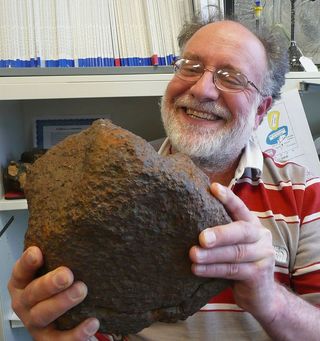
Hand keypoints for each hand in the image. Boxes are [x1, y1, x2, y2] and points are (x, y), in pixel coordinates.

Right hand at [8, 246, 99, 340]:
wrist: (63, 319)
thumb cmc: (58, 286)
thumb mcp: (54, 269)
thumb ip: (60, 254)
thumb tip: (84, 228)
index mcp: (23, 283)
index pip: (21, 271)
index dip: (27, 262)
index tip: (37, 252)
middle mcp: (26, 303)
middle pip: (32, 293)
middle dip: (49, 283)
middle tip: (67, 274)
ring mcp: (36, 323)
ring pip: (43, 315)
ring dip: (62, 303)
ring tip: (81, 290)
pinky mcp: (49, 340)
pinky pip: (61, 340)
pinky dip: (76, 333)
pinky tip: (92, 322)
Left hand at [189, 183, 276, 321]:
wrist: (261, 294)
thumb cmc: (239, 262)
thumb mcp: (233, 243)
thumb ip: (221, 230)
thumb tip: (188, 217)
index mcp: (252, 224)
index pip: (240, 208)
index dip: (228, 198)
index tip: (213, 187)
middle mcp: (261, 236)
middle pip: (241, 231)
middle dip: (220, 233)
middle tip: (201, 237)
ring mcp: (263, 256)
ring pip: (235, 253)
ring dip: (211, 255)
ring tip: (193, 255)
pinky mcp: (259, 274)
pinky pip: (233, 270)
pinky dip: (213, 270)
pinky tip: (197, 269)